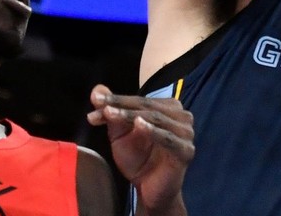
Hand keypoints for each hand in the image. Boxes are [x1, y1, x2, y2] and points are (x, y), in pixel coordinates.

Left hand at [87, 84, 194, 215]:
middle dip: (120, 106)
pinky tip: (138, 124)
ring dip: (130, 115)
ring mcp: (186, 133)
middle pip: (147, 106)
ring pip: (155, 118)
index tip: (95, 101)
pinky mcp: (186, 150)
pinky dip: (152, 131)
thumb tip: (96, 90)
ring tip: (110, 113)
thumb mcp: (120, 133)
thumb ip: (111, 110)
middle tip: (99, 106)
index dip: (117, 100)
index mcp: (169, 108)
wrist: (149, 190)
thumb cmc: (138, 159)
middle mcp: (181, 116)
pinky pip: (167, 138)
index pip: (140, 100)